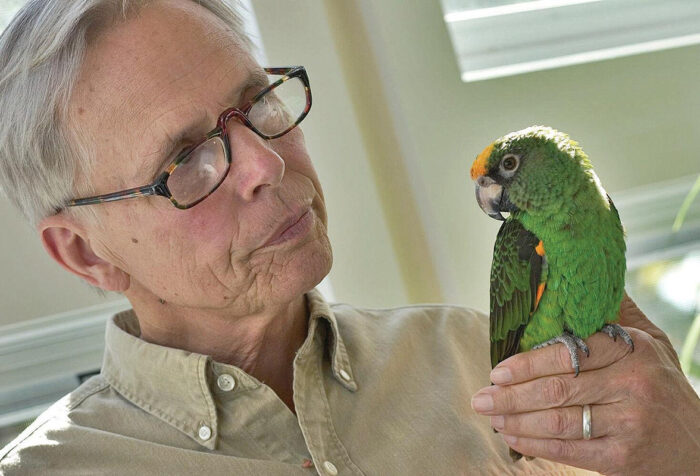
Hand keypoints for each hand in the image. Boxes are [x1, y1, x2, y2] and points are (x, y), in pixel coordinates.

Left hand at [471, 294, 699, 474]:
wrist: (696, 446)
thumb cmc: (660, 387)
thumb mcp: (650, 343)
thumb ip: (616, 313)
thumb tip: (579, 271)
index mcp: (633, 350)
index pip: (570, 353)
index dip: (528, 363)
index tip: (497, 370)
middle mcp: (633, 384)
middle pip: (558, 388)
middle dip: (510, 395)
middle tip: (481, 397)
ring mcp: (630, 422)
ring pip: (558, 420)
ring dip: (516, 419)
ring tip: (490, 416)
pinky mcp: (623, 457)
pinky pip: (568, 449)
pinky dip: (534, 443)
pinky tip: (512, 437)